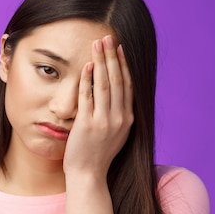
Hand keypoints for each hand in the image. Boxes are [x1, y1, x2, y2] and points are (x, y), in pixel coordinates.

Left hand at [63, 34, 133, 177]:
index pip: (126, 85)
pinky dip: (87, 80)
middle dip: (112, 56)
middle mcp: (119, 118)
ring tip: (97, 44)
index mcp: (128, 119)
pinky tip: (86, 65)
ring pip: (104, 85)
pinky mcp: (88, 124)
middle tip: (108, 37)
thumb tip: (114, 94)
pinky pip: (88, 97)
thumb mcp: (115, 133)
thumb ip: (117, 114)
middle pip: (117, 80)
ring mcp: (104, 121)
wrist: (88, 175)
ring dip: (101, 62)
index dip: (123, 64)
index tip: (119, 48)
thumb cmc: (98, 154)